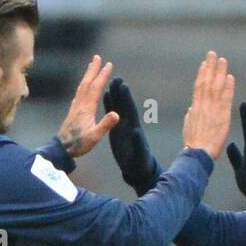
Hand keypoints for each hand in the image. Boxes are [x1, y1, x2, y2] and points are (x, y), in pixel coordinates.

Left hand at [57, 54, 119, 158]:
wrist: (62, 149)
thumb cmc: (78, 144)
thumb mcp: (94, 136)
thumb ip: (105, 125)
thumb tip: (116, 114)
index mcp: (87, 108)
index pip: (96, 88)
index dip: (102, 76)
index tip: (108, 64)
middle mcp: (80, 105)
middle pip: (87, 83)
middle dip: (93, 69)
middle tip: (97, 57)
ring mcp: (75, 108)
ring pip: (81, 87)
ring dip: (87, 75)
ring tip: (91, 66)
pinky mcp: (72, 112)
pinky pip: (78, 94)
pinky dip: (82, 86)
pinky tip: (82, 87)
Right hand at [104, 76, 158, 191]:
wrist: (137, 169)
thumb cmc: (140, 163)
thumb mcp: (139, 154)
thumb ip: (137, 143)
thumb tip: (135, 132)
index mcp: (134, 128)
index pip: (130, 110)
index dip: (127, 98)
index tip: (123, 85)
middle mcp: (128, 124)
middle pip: (124, 105)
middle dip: (120, 92)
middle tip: (116, 77)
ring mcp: (122, 126)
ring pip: (118, 107)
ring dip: (114, 95)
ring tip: (110, 82)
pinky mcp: (116, 129)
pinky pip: (112, 114)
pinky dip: (109, 105)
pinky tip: (105, 94)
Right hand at [182, 52, 235, 160]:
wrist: (198, 155)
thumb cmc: (193, 145)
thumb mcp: (187, 130)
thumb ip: (189, 118)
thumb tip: (190, 110)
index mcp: (195, 109)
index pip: (198, 87)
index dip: (201, 74)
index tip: (204, 63)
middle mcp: (203, 106)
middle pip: (206, 82)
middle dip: (210, 67)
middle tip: (213, 53)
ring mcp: (212, 110)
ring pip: (216, 87)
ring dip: (220, 72)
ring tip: (223, 60)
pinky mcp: (222, 116)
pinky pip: (226, 99)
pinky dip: (228, 87)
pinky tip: (230, 77)